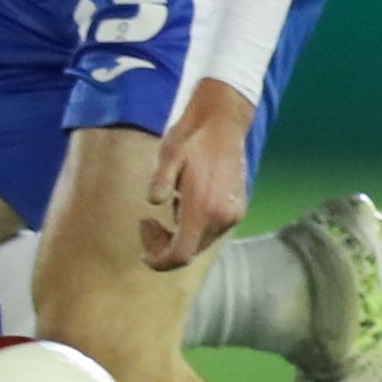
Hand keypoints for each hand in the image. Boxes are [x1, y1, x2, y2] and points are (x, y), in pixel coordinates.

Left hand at [141, 79, 254, 270]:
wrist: (223, 120)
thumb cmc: (192, 137)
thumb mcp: (168, 156)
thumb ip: (160, 183)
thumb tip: (152, 203)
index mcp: (203, 209)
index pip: (180, 256)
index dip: (159, 261)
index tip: (143, 252)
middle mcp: (222, 217)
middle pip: (190, 252)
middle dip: (165, 245)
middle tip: (147, 222)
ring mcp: (233, 213)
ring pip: (201, 242)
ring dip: (180, 234)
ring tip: (169, 203)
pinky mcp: (238, 207)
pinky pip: (212, 230)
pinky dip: (194, 225)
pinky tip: (185, 200)